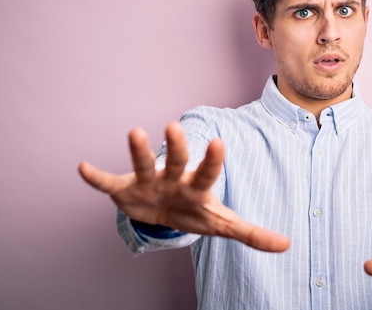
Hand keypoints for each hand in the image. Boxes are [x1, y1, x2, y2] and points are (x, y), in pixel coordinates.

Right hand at [79, 122, 289, 252]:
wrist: (162, 211)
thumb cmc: (194, 211)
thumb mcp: (222, 224)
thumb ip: (252, 233)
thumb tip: (288, 245)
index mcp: (198, 187)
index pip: (208, 172)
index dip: (213, 160)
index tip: (220, 141)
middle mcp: (173, 179)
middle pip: (177, 162)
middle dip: (177, 147)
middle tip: (175, 126)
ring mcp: (148, 182)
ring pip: (143, 165)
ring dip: (138, 152)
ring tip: (134, 132)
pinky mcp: (124, 189)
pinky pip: (108, 183)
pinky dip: (97, 178)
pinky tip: (83, 168)